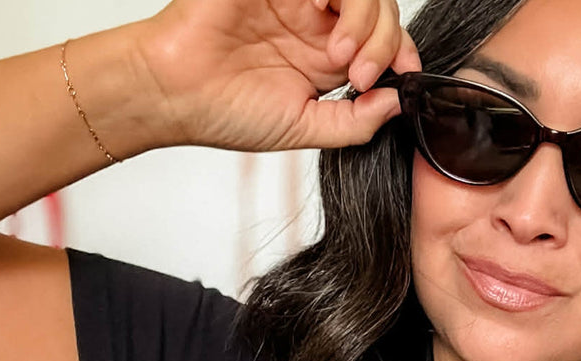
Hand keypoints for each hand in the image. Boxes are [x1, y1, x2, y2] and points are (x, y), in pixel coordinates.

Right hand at [128, 0, 420, 152]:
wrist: (174, 93)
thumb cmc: (227, 111)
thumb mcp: (304, 129)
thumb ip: (354, 121)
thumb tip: (397, 104)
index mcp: (326, 58)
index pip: (383, 42)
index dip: (402, 55)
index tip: (407, 79)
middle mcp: (315, 23)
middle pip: (380, 10)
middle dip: (384, 43)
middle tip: (360, 77)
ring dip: (364, 20)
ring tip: (341, 56)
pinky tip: (324, 18)